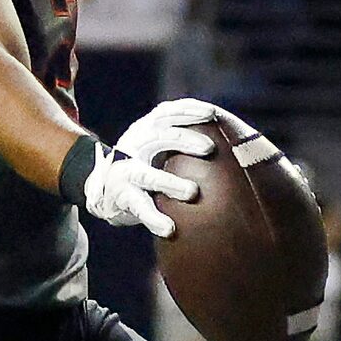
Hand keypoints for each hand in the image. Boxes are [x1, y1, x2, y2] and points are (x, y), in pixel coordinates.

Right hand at [76, 98, 221, 236]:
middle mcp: (133, 146)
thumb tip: (233, 139)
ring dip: (170, 183)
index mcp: (146, 130)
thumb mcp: (160, 146)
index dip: (188, 111)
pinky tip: (169, 229)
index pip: (167, 113)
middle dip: (184, 140)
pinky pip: (139, 208)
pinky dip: (154, 219)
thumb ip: (184, 140)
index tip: (212, 114)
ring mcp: (125, 172)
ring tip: (192, 192)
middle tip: (209, 148)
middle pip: (158, 137)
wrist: (106, 192)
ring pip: (147, 176)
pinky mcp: (122, 197)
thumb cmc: (146, 166)